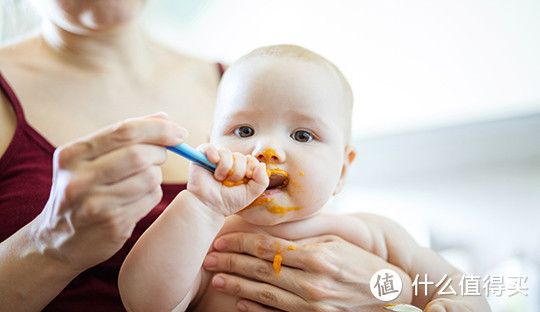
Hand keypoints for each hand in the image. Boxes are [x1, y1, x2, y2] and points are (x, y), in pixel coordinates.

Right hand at [32, 113, 185, 271]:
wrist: (59, 241)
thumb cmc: (83, 190)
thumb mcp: (90, 159)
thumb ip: (124, 136)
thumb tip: (164, 117)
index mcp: (72, 154)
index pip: (124, 131)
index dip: (158, 129)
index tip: (179, 132)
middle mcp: (79, 179)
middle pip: (139, 155)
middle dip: (159, 153)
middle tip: (160, 157)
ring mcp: (95, 205)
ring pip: (150, 178)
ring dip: (155, 176)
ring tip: (142, 180)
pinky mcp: (113, 224)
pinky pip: (151, 199)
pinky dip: (152, 195)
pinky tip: (137, 199)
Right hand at [187, 144, 267, 215]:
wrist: (209, 207)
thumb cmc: (228, 202)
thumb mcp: (250, 194)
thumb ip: (262, 181)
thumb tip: (262, 165)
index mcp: (241, 169)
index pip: (251, 160)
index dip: (250, 168)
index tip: (246, 179)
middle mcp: (229, 163)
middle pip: (240, 156)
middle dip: (238, 172)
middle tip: (229, 183)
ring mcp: (215, 160)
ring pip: (226, 153)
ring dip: (225, 168)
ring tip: (219, 179)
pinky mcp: (201, 158)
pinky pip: (208, 147)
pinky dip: (212, 152)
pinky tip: (213, 161)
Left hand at [203, 233, 412, 311]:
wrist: (390, 297)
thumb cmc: (362, 263)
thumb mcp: (336, 243)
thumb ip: (303, 238)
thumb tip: (271, 229)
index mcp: (316, 256)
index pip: (268, 247)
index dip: (241, 242)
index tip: (221, 237)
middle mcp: (312, 282)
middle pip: (261, 269)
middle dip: (231, 261)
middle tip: (208, 256)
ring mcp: (312, 305)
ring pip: (265, 293)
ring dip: (238, 284)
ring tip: (217, 276)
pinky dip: (257, 308)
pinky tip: (239, 301)